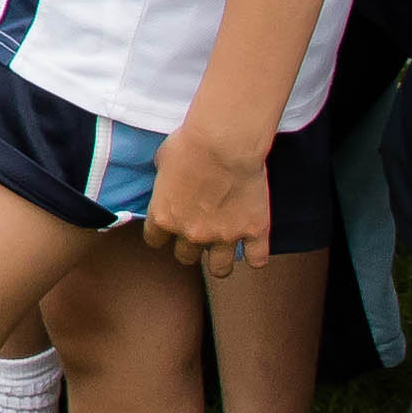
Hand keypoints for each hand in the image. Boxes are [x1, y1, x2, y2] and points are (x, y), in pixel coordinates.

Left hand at [141, 120, 277, 276]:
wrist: (224, 144)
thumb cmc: (190, 145)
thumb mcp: (162, 160)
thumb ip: (164, 181)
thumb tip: (169, 181)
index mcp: (165, 216)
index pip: (155, 240)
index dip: (161, 234)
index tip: (168, 228)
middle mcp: (191, 232)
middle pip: (185, 257)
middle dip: (190, 246)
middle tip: (198, 232)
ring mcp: (224, 235)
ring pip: (220, 269)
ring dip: (220, 262)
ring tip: (223, 253)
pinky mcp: (253, 232)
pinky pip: (257, 259)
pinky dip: (256, 256)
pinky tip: (253, 248)